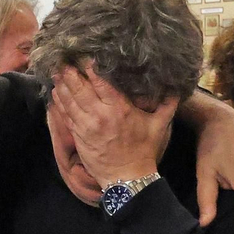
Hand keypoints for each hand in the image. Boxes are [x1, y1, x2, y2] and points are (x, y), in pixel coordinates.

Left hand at [51, 66, 173, 186]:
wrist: (127, 179)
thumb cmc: (143, 151)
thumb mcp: (159, 126)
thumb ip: (167, 104)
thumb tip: (177, 88)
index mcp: (119, 108)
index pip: (101, 82)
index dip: (90, 67)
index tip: (84, 55)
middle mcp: (100, 114)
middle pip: (80, 88)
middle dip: (70, 72)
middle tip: (63, 59)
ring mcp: (86, 125)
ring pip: (69, 100)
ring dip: (62, 84)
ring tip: (56, 70)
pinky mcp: (79, 136)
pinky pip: (66, 115)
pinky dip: (60, 102)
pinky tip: (56, 92)